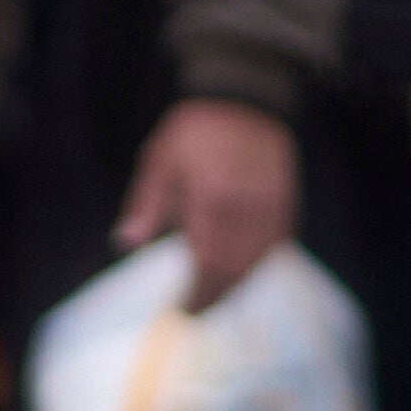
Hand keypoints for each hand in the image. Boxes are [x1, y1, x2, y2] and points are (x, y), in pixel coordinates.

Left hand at [119, 98, 294, 309]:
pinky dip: (258, 263)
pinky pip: (276, 244)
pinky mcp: (285, 201)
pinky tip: (242, 271)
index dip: (199, 294)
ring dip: (237, 284)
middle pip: (235, 269)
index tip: (183, 312)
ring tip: (216, 298)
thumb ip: (147, 204)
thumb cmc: (195, 129)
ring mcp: (270, 206)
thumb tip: (126, 242)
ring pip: (258, 261)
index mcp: (212, 200)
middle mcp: (246, 208)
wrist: (244, 98)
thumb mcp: (160, 160)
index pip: (209, 263)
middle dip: (216, 296)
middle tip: (197, 313)